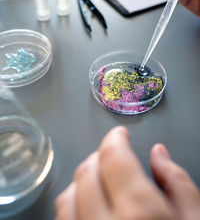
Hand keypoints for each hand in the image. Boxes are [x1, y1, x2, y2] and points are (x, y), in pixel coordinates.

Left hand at [55, 126, 199, 219]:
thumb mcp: (196, 217)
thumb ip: (177, 181)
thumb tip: (159, 153)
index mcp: (140, 213)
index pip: (114, 157)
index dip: (115, 138)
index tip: (119, 134)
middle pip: (86, 172)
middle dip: (99, 155)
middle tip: (113, 154)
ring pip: (66, 198)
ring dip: (82, 179)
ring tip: (101, 176)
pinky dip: (73, 204)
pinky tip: (89, 205)